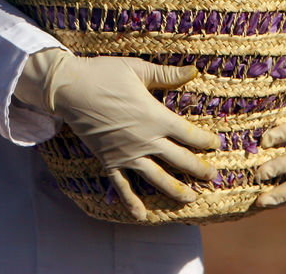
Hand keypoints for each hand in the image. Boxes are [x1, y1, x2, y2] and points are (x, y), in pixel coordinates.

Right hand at [16, 49, 219, 219]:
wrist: (70, 89)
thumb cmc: (104, 74)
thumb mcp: (138, 69)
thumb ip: (167, 74)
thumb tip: (194, 70)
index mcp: (155, 116)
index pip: (188, 134)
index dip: (205, 141)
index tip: (216, 145)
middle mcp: (145, 140)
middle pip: (179, 159)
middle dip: (198, 169)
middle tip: (212, 176)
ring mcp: (127, 154)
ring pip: (157, 178)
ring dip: (175, 189)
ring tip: (190, 198)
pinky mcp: (109, 161)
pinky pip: (123, 186)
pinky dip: (132, 202)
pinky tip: (142, 216)